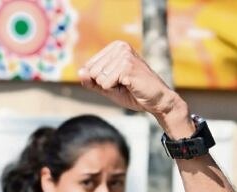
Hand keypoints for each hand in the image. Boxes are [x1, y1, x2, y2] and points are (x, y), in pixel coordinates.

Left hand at [78, 41, 194, 136]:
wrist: (156, 100)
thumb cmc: (132, 93)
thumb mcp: (107, 87)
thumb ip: (91, 81)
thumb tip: (80, 72)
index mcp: (115, 47)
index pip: (88, 67)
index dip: (99, 81)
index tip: (117, 81)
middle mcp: (120, 47)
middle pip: (92, 72)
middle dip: (105, 84)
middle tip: (123, 84)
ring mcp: (125, 55)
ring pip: (98, 78)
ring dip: (111, 87)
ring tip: (127, 84)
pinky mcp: (127, 66)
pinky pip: (106, 83)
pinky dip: (115, 89)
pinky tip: (130, 85)